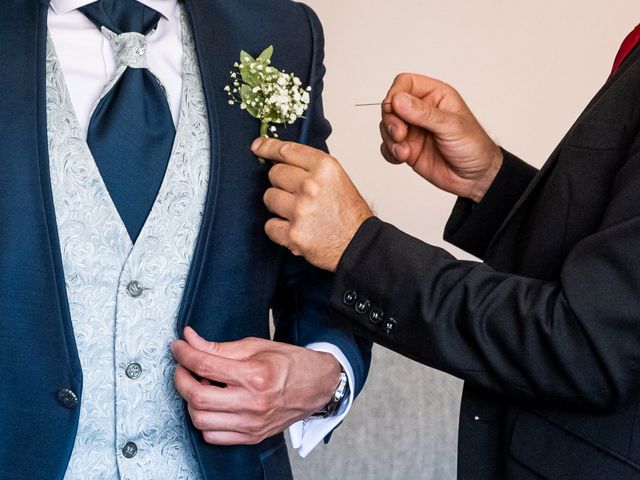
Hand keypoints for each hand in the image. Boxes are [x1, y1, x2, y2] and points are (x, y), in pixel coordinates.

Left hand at [171, 327, 340, 444]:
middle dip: (181, 379)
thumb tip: (190, 340)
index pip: (205, 365)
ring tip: (200, 385)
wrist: (317, 385)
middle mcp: (253, 403)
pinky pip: (213, 436)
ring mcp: (252, 423)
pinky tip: (212, 404)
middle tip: (183, 367)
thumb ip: (219, 347)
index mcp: (255, 375)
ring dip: (191, 401)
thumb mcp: (256, 346)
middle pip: (197, 396)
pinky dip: (204, 421)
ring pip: (201, 420)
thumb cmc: (290, 362)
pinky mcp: (252, 436)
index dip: (184, 354)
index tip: (178, 347)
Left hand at [252, 138, 372, 271]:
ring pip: (269, 198)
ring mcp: (300, 211)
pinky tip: (295, 228)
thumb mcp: (337, 179)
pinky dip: (279, 229)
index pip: (287, 151)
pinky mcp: (292, 234)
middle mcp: (311, 186)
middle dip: (281, 183)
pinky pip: (269, 225)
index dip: (268, 147)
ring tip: (298, 213)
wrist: (359, 245)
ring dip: (279, 205)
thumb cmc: (349, 214)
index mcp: (325, 168)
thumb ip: (310, 167)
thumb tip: (278, 158)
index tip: (258, 147)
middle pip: (274, 174)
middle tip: (297, 194)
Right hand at [381, 73, 502, 202]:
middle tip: (400, 135)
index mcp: (435, 96)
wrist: (476, 178)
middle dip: (391, 121)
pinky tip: (403, 158)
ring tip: (404, 152)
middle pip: (390, 105)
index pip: (405, 83)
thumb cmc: (474, 147)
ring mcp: (413, 130)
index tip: (394, 108)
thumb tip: (398, 100)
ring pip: (387, 126)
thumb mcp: (452, 126)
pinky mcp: (407, 148)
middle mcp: (421, 111)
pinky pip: (387, 146)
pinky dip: (390, 152)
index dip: (395, 93)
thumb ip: (424, 113)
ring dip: (390, 139)